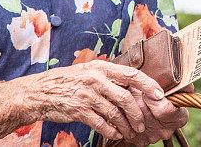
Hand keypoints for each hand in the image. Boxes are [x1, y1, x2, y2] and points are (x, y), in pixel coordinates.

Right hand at [22, 60, 180, 143]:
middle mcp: (96, 80)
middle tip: (143, 123)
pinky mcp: (79, 110)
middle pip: (126, 97)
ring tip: (132, 131)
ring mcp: (87, 95)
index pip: (132, 74)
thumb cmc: (70, 80)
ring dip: (126, 124)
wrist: (41, 91)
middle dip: (138, 112)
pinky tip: (116, 134)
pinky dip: (111, 130)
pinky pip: (100, 123)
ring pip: (115, 113)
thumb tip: (134, 82)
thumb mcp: (90, 70)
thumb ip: (110, 75)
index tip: (160, 95)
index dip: (148, 84)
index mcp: (102, 67)